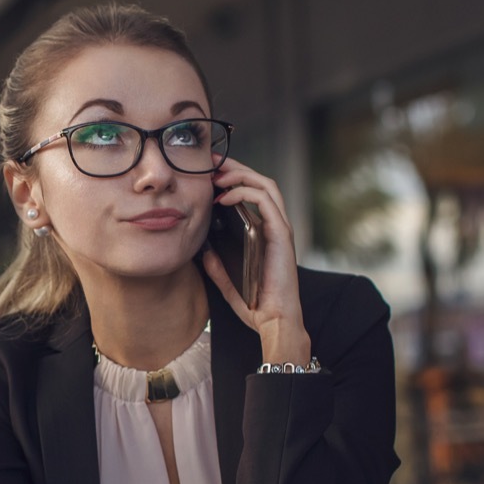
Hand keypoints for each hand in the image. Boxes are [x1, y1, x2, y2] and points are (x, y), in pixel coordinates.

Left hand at [201, 158, 310, 363]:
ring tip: (217, 176)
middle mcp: (274, 226)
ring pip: (265, 184)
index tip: (208, 171)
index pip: (251, 193)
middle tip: (210, 161)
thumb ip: (216, 266)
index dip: (232, 178)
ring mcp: (280, 228)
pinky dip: (245, 192)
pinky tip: (225, 197)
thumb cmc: (256, 304)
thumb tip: (202, 251)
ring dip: (240, 174)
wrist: (274, 321)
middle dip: (235, 166)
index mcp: (264, 233)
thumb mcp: (227, 282)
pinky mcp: (282, 234)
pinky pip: (265, 201)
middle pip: (259, 181)